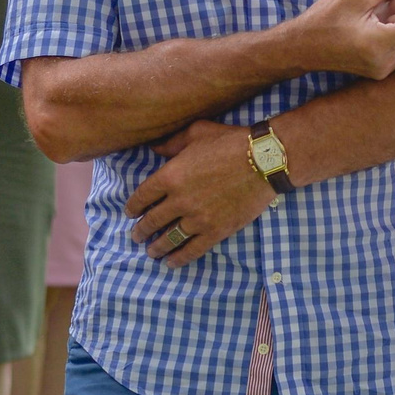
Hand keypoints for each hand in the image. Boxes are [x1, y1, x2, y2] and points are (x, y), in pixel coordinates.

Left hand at [125, 119, 272, 266]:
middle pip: (152, 221)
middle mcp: (179, 200)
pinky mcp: (216, 231)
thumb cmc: (230, 142)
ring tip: (151, 252)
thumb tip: (154, 148)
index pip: (142, 196)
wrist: (264, 161)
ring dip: (156, 247)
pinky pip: (192, 250)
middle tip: (136, 236)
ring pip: (169, 239)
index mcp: (170, 175)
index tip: (130, 213)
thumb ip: (172, 142)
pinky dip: (179, 258)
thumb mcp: (197, 132)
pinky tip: (171, 263)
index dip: (133, 207)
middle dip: (141, 231)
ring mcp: (198, 218)